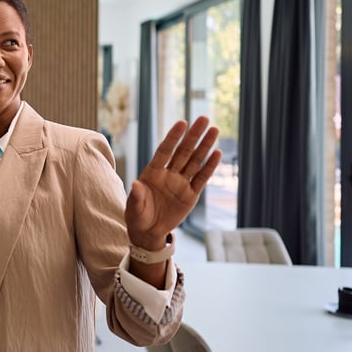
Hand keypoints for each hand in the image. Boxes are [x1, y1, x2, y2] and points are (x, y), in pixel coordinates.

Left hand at [126, 116, 221, 248]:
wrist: (148, 232)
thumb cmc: (137, 216)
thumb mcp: (134, 208)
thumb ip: (136, 196)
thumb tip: (135, 184)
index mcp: (152, 173)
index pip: (164, 151)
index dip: (173, 137)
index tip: (182, 123)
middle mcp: (168, 174)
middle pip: (183, 151)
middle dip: (193, 136)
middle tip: (203, 118)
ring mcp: (180, 183)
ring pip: (195, 161)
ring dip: (204, 146)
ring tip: (214, 130)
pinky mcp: (190, 195)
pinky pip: (201, 179)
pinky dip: (209, 167)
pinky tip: (217, 153)